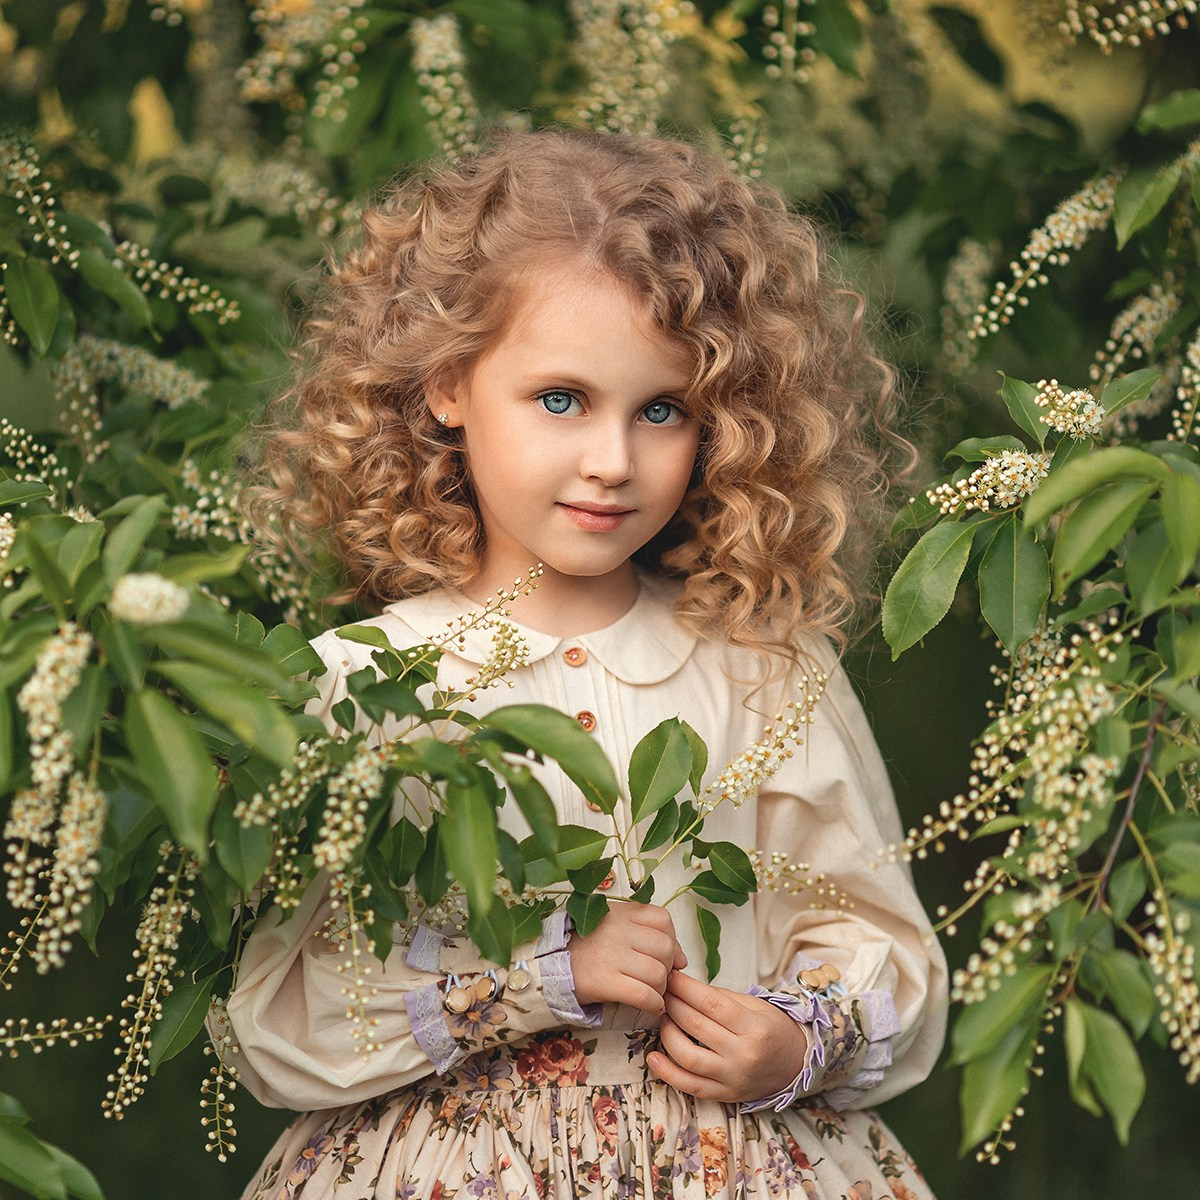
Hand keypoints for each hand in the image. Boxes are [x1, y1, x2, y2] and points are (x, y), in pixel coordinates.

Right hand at [568, 902, 687, 1013]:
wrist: (548, 965)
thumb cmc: (586, 947)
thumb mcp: (613, 926)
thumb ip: (647, 933)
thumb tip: (683, 960)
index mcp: (621, 913)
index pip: (663, 919)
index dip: (672, 940)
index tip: (666, 956)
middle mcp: (618, 930)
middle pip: (665, 948)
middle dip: (667, 967)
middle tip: (656, 978)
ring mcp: (611, 955)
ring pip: (657, 973)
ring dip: (660, 989)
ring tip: (651, 993)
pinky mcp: (604, 981)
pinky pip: (643, 994)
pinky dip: (653, 1004)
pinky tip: (651, 1007)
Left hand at [646, 970, 809, 1102]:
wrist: (795, 1065)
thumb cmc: (773, 1029)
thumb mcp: (755, 1006)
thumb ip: (721, 997)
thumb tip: (686, 988)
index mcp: (754, 1028)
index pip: (712, 1003)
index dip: (686, 988)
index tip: (671, 977)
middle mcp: (744, 1055)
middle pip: (696, 1026)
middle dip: (673, 1004)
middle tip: (661, 992)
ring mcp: (733, 1078)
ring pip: (688, 1057)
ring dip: (667, 1034)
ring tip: (663, 1018)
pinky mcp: (725, 1095)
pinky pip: (690, 1087)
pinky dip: (668, 1073)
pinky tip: (653, 1057)